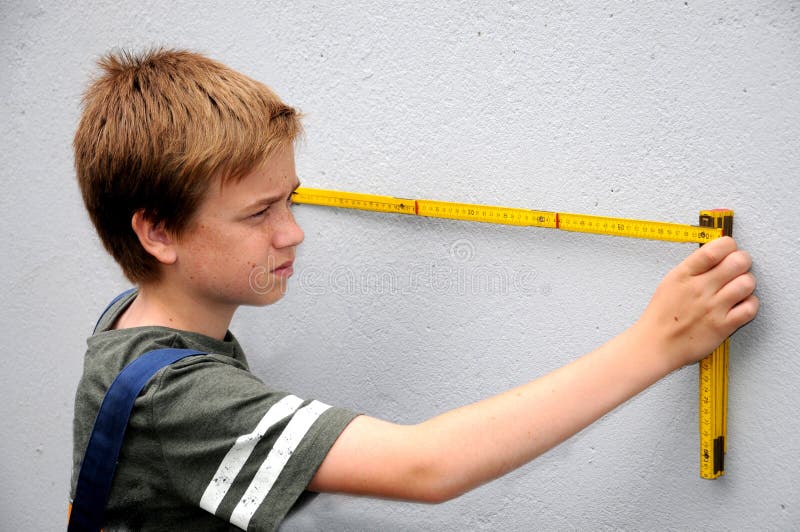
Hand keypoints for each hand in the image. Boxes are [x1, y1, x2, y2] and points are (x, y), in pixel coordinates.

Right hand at [635, 236, 758, 369]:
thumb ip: (694, 268)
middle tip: (738, 267)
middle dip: (742, 261)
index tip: (729, 250)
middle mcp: (699, 288)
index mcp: (684, 274)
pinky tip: (739, 304)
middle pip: (738, 262)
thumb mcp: (670, 282)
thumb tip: (718, 254)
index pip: (716, 248)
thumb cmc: (661, 315)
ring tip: (737, 287)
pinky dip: (749, 304)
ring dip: (746, 283)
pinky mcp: (723, 326)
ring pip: (747, 283)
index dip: (729, 245)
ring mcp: (713, 307)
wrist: (655, 345)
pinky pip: (750, 308)